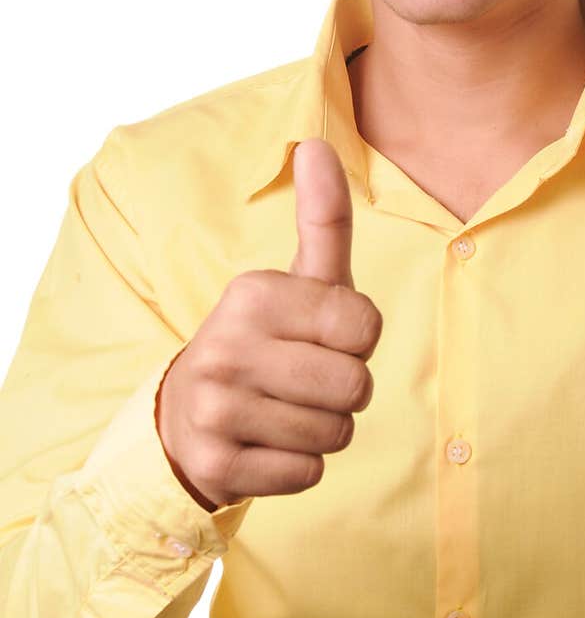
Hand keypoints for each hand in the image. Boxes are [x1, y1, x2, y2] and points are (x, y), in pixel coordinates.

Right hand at [155, 138, 382, 510]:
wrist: (186, 418)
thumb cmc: (267, 342)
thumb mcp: (298, 280)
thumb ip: (322, 217)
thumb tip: (316, 143)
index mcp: (253, 293)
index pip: (365, 327)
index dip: (357, 341)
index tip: (320, 338)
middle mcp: (226, 345)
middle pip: (357, 386)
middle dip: (346, 391)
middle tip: (304, 381)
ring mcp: (216, 407)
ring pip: (336, 435)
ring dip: (324, 430)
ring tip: (283, 411)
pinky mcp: (216, 464)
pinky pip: (309, 474)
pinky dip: (300, 466)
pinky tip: (266, 445)